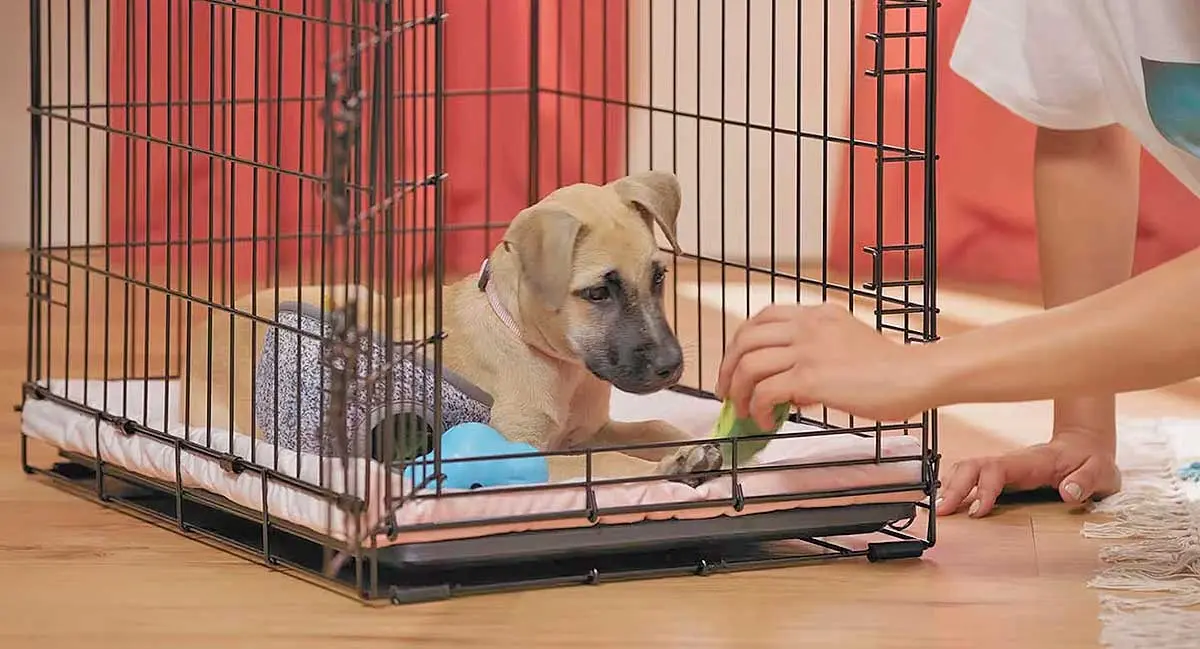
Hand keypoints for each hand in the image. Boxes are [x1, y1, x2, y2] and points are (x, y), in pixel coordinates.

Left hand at [714, 303, 934, 428]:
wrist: (916, 375)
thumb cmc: (890, 369)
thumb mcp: (847, 345)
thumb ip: (816, 355)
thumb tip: (787, 388)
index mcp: (817, 314)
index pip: (762, 318)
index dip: (741, 343)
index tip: (736, 365)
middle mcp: (808, 325)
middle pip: (745, 338)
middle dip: (728, 367)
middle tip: (726, 392)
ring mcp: (808, 349)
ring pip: (748, 364)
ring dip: (738, 391)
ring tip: (745, 411)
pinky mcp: (811, 376)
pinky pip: (765, 391)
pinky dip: (758, 408)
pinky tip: (767, 420)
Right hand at [935, 428, 1120, 517]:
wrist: (1086, 445)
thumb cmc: (1091, 460)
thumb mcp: (1100, 472)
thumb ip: (1085, 481)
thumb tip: (1067, 493)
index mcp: (1030, 462)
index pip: (997, 469)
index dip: (983, 488)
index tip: (977, 512)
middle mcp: (1011, 463)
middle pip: (971, 466)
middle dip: (954, 486)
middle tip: (941, 513)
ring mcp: (1004, 468)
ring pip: (966, 469)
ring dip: (950, 486)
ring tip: (939, 510)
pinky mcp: (1001, 476)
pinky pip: (972, 477)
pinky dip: (955, 488)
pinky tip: (948, 503)